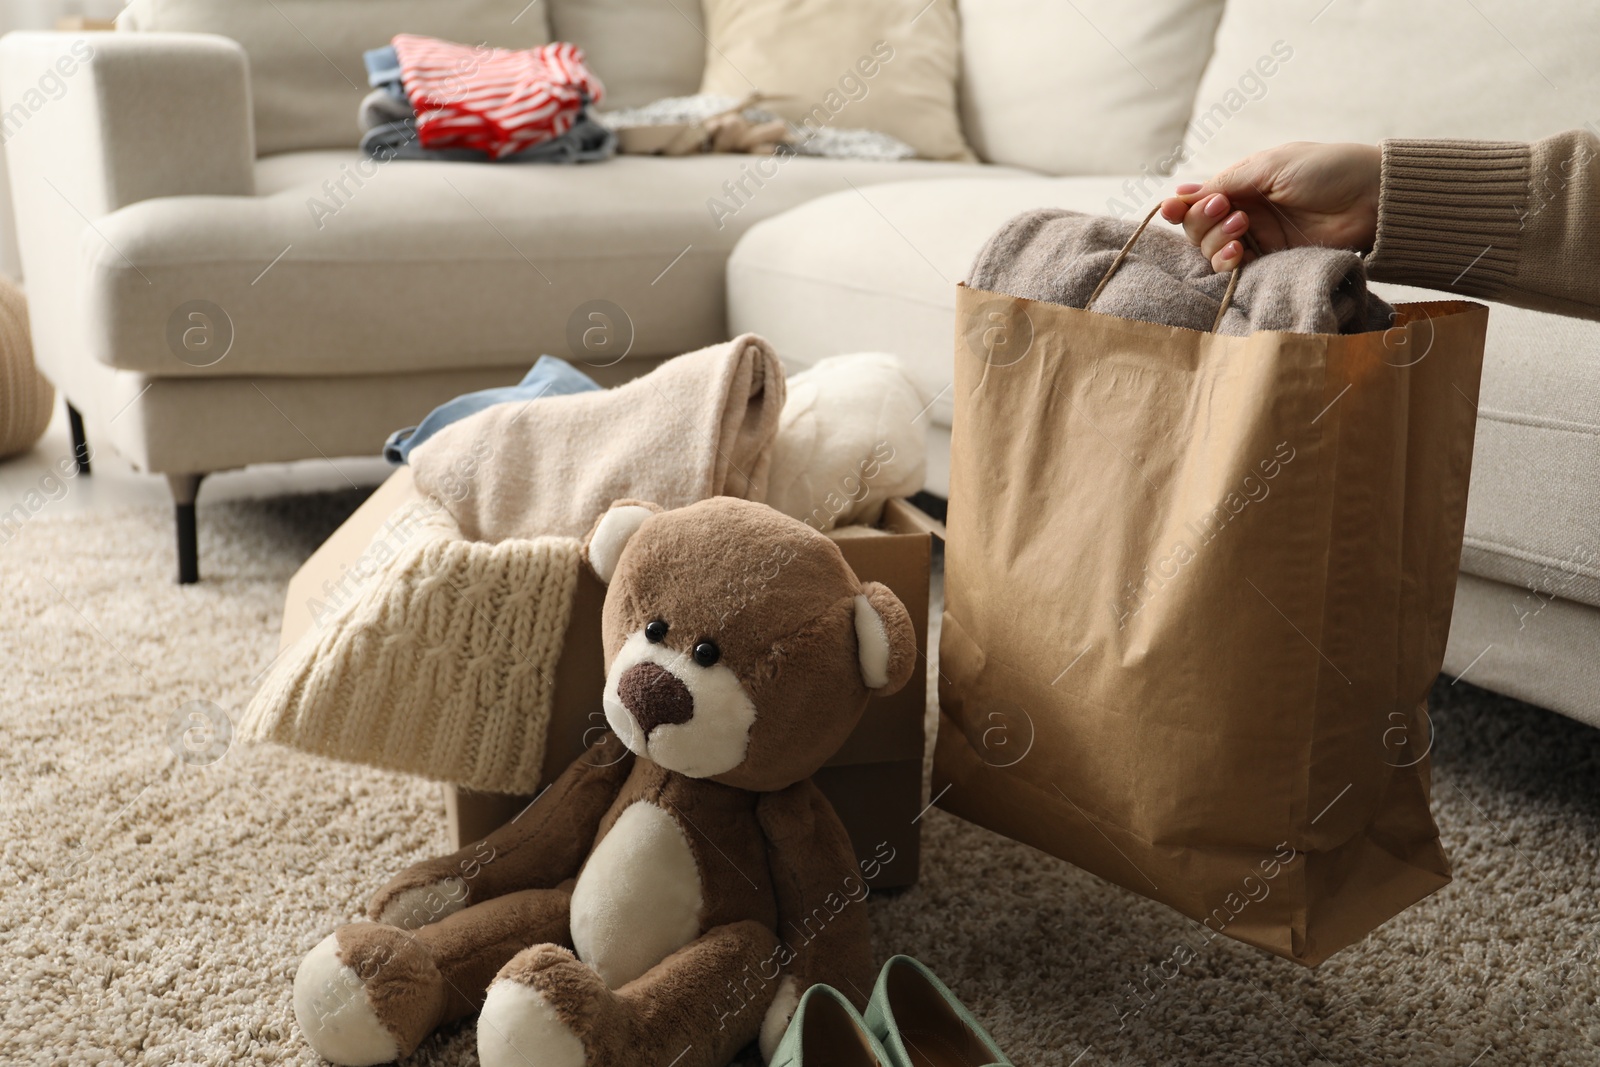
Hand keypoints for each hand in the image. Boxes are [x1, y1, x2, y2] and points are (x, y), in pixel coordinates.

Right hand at [1158, 141, 1381, 271]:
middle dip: (1202, 221)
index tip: (1171, 208)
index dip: (1181, 205)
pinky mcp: (1271, 261)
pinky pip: (1234, 269)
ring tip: (1240, 229)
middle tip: (1227, 211)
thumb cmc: (1326, 170)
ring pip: (1211, 250)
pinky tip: (1238, 253)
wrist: (1371, 198)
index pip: (1199, 199)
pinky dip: (1227, 263)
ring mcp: (1258, 238)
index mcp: (1244, 183)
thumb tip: (1182, 194)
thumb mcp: (1270, 166)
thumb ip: (1226, 182)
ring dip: (1215, 241)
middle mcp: (1246, 211)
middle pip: (1198, 227)